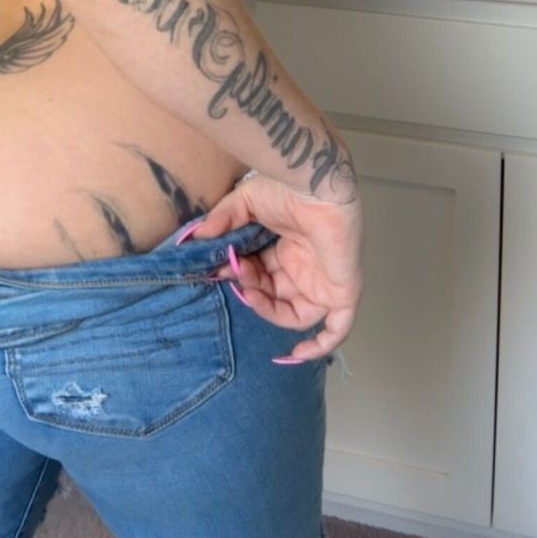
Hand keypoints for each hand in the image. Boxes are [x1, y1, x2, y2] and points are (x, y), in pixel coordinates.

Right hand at [182, 172, 363, 362]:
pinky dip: (319, 345)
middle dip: (250, 289)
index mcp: (289, 247)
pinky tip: (294, 354)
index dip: (241, 277)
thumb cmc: (286, 187)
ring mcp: (324, 281)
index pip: (262, 274)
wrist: (315, 184)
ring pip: (294, 313)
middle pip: (274, 294)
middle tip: (232, 275)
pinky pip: (336, 328)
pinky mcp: (342, 292)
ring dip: (268, 309)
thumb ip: (222, 221)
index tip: (218, 269)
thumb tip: (194, 238)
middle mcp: (306, 266)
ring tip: (249, 291)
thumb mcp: (245, 202)